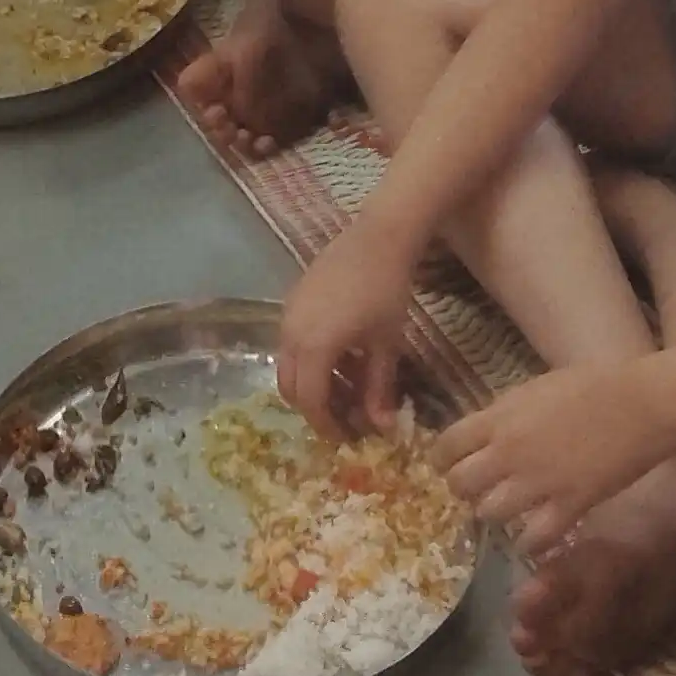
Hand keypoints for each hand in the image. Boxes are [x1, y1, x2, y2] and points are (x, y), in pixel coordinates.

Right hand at [275, 218, 415, 432]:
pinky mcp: (293, 299)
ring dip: (313, 383)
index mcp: (313, 346)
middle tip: (345, 418)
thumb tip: (382, 429)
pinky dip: (311, 359)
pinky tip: (343, 354)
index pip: (310, 401)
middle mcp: (291, 332)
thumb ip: (379, 389)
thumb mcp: (386, 345)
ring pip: (290, 364)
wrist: (378, 237)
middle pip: (290, 386)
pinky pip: (293, 341)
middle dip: (315, 407)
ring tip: (348, 386)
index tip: (348, 437)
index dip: (327, 425)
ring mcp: (288, 313)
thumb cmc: (386, 292)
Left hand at [435, 363, 675, 556]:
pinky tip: (531, 537)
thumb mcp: (532, 390)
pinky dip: (528, 542)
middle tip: (476, 490)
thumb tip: (483, 433)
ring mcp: (538, 482)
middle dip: (463, 489)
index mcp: (498, 417)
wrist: (638, 403)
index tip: (447, 465)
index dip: (442, 459)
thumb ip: (503, 415)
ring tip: (504, 510)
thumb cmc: (588, 386)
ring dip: (493, 513)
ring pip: (489, 513)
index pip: (446, 445)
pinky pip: (535, 538)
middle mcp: (509, 451)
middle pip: (461, 483)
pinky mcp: (570, 506)